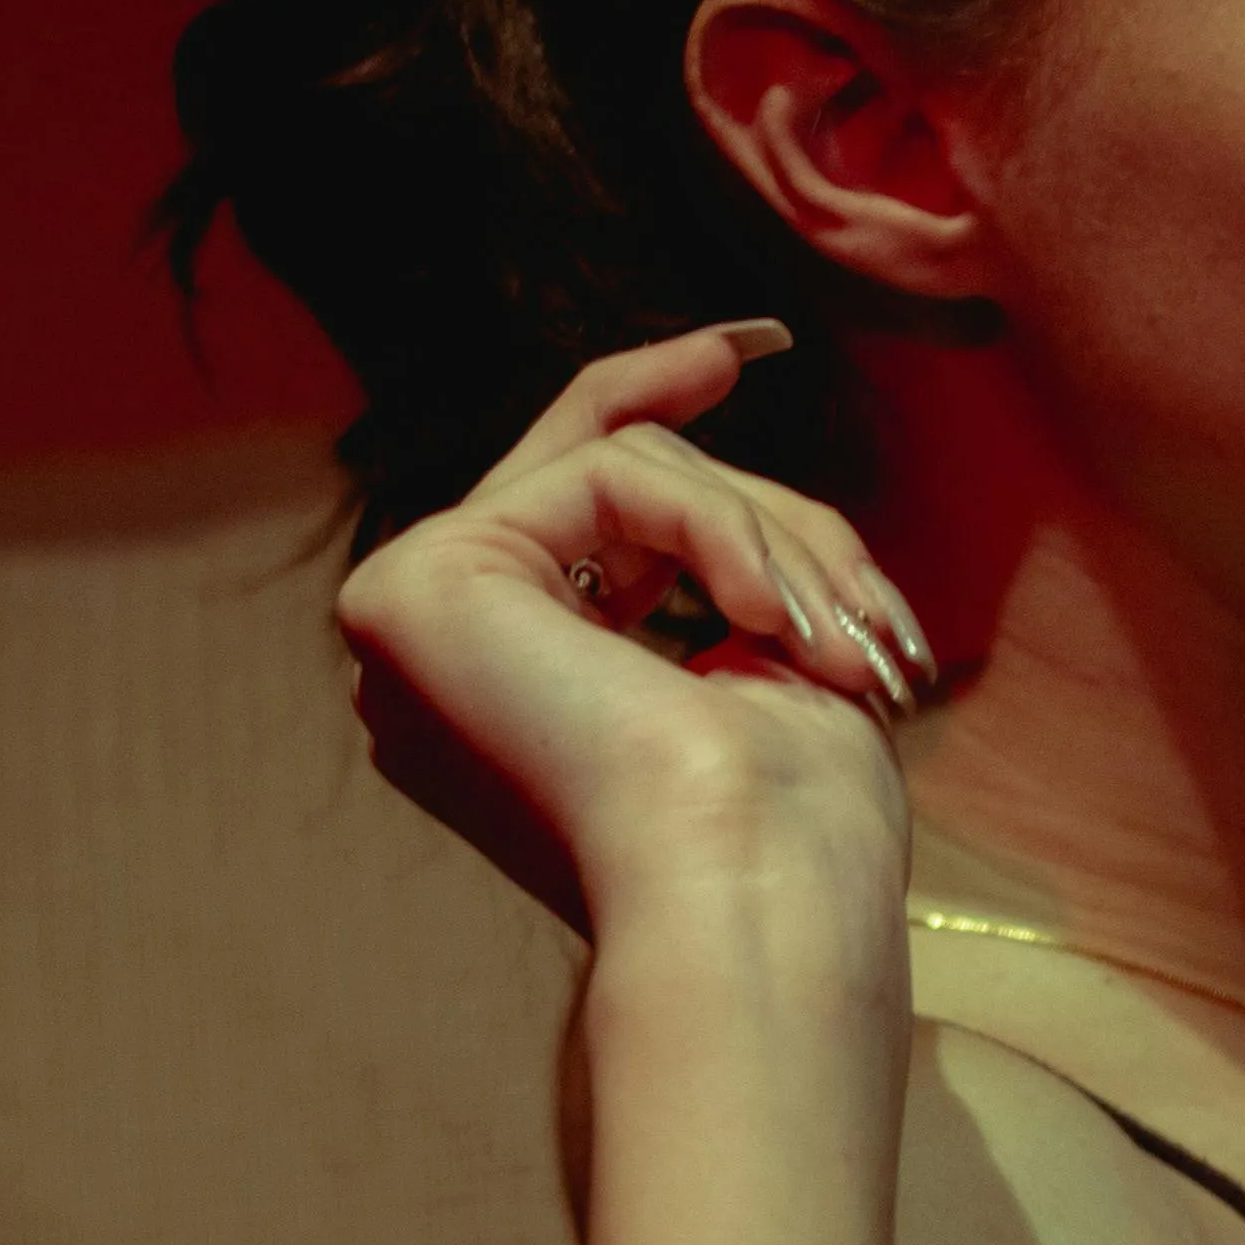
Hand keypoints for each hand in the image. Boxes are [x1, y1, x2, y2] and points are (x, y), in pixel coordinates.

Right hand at [331, 324, 934, 941]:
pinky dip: (721, 531)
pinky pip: (608, 475)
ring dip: (768, 537)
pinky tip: (768, 620)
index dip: (644, 402)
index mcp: (513, 691)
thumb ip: (717, 564)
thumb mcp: (771, 655)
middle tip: (772, 393)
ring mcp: (412, 621)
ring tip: (831, 642)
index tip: (747, 347)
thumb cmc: (787, 825)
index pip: (568, 503)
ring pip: (622, 466)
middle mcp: (441, 660)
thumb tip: (719, 470)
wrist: (754, 896)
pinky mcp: (417, 589)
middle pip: (600, 472)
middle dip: (720, 457)